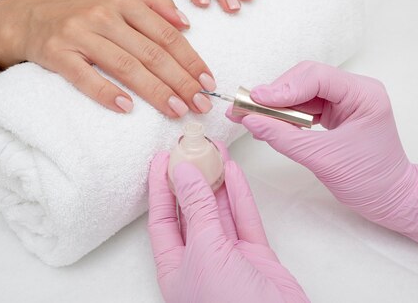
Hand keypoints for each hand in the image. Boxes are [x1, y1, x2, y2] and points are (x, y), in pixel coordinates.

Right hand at [0, 0, 216, 117]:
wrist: (28, 18)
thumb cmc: (79, 11)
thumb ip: (152, 5)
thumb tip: (187, 24)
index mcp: (122, 0)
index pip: (165, 33)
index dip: (190, 59)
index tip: (208, 81)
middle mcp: (103, 14)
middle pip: (150, 52)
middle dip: (181, 80)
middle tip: (200, 103)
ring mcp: (79, 34)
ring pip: (125, 66)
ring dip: (155, 91)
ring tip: (176, 109)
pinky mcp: (57, 54)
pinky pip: (85, 77)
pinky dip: (106, 93)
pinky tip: (126, 108)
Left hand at [147, 151, 307, 302]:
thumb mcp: (204, 251)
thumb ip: (197, 210)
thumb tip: (185, 173)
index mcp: (175, 267)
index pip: (162, 219)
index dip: (160, 188)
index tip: (162, 159)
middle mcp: (200, 261)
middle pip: (192, 211)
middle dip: (192, 179)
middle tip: (190, 149)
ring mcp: (230, 258)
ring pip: (220, 211)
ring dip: (217, 181)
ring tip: (214, 151)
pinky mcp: (257, 257)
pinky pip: (245, 220)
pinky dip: (240, 196)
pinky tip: (233, 172)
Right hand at [228, 61, 417, 245]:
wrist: (390, 200)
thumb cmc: (369, 181)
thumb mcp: (322, 159)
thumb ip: (284, 137)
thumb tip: (250, 120)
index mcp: (363, 94)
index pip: (317, 77)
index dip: (284, 87)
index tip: (256, 101)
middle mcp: (354, 91)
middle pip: (305, 79)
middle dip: (275, 95)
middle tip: (247, 108)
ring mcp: (344, 101)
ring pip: (300, 92)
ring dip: (275, 105)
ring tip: (249, 116)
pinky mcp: (334, 113)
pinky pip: (303, 106)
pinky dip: (283, 115)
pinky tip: (265, 124)